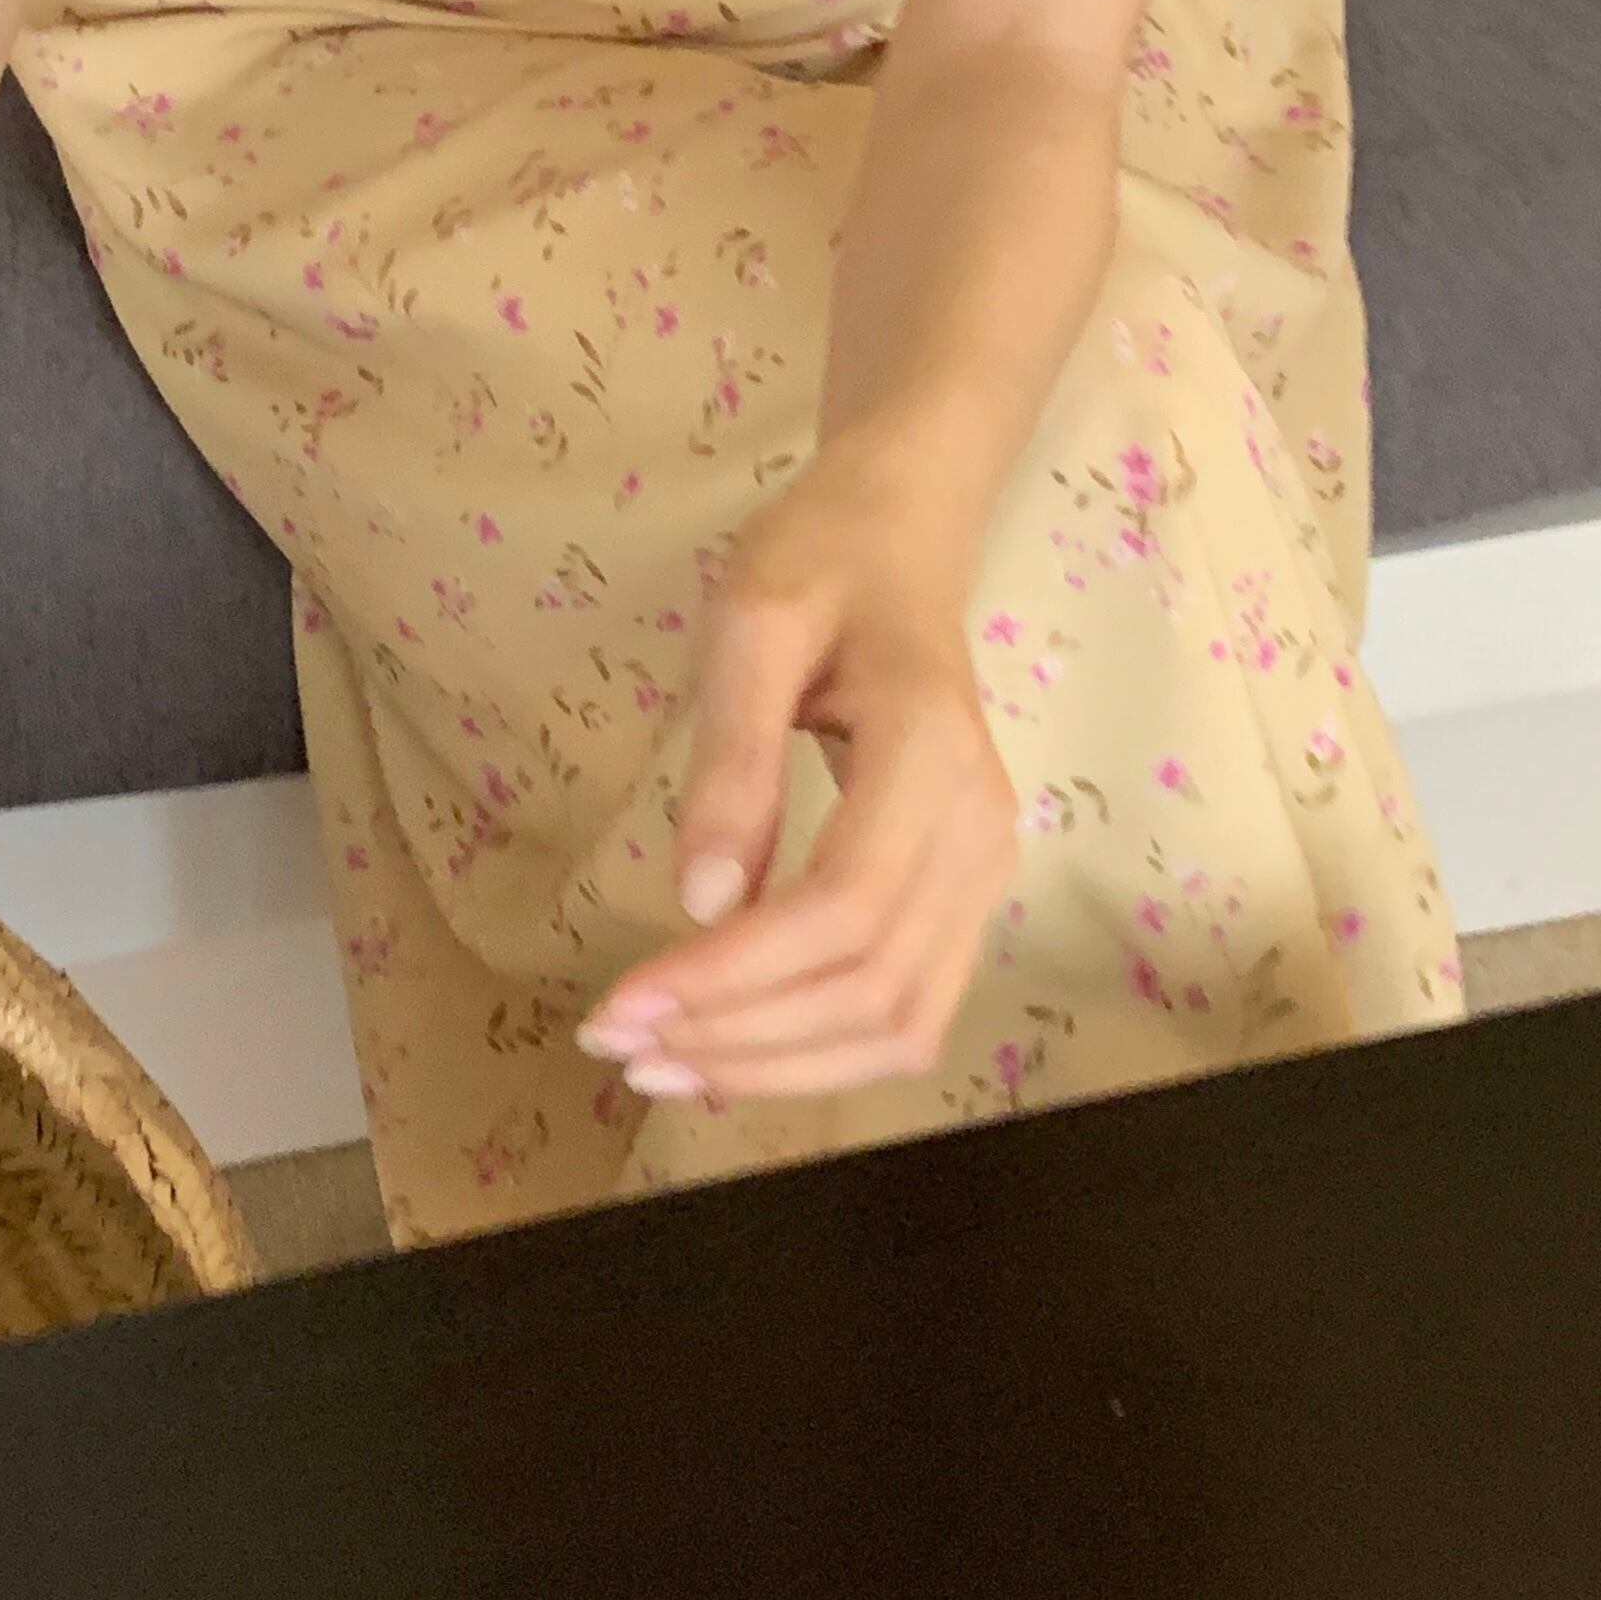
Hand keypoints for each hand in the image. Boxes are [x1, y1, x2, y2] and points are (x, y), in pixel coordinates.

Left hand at [577, 441, 1018, 1101]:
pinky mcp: (965, 892)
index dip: (730, 978)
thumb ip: (732, 756)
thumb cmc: (821, 558)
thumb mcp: (751, 622)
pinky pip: (909, 1008)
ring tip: (660, 1064)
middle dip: (739, 1036)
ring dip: (778, 1065)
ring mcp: (985, 867)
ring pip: (900, 1023)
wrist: (902, 534)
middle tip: (615, 1042)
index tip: (620, 1002)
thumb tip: (704, 902)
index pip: (839, 911)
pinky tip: (729, 1048)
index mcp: (931, 751)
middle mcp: (979, 828)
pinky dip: (820, 1052)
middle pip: (871, 989)